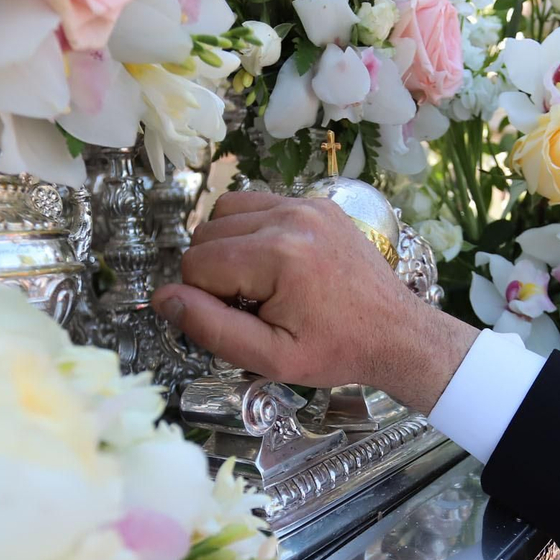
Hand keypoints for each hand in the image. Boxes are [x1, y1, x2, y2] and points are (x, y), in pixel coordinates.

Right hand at [151, 192, 477, 412]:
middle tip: (254, 306)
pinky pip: (257, 204)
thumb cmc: (338, 351)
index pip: (196, 263)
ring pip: (225, 213)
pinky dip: (251, 232)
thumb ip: (211, 328)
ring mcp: (306, 203)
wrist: (396, 333)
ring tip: (260, 284)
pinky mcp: (316, 202)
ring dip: (228, 248)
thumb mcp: (270, 356)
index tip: (242, 319)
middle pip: (206, 234)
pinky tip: (275, 265)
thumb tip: (163, 297)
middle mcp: (290, 216)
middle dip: (215, 274)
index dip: (205, 299)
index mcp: (279, 254)